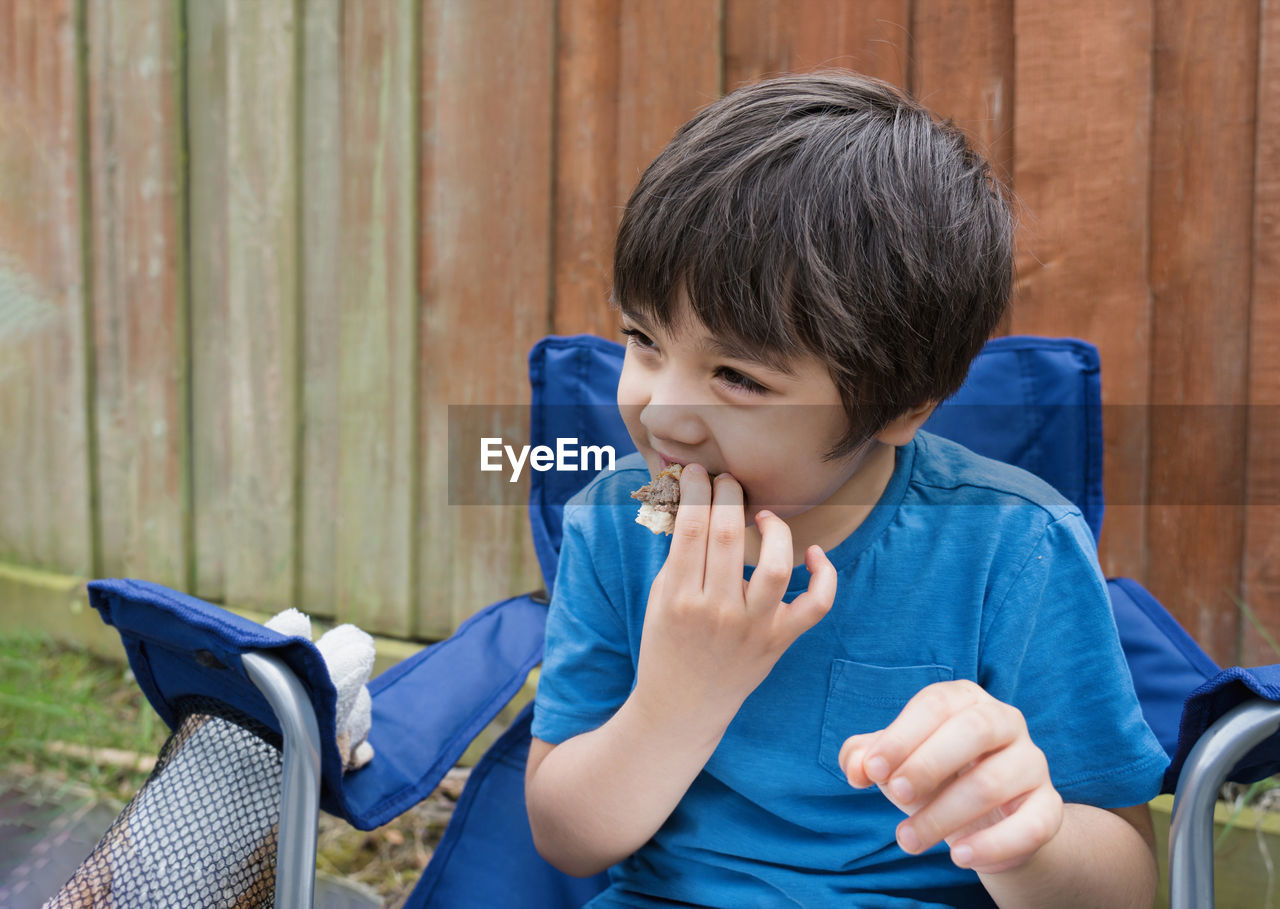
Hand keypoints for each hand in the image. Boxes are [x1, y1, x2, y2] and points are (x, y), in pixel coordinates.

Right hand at [632, 464, 836, 729]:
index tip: (698, 473)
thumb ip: (678, 557)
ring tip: (764, 514)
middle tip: (728, 480)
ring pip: (777, 565)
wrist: (682, 706)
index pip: (691, 526)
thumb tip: (695, 504)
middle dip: (729, 494)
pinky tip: (813, 553)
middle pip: (729, 534)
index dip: (696, 489)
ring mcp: (752, 627)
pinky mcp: (779, 641)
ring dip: (775, 527)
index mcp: (679, 596)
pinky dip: (824, 575)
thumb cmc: (667, 645)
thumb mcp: (658, 599)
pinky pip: (815, 605)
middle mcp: (717, 610)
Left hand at [838, 680, 1063, 874]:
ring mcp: (1032, 762)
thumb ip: (866, 757)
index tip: (873, 770)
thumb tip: (856, 767)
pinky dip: (994, 844)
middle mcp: (1005, 721)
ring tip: (909, 839)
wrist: (985, 822)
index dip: (902, 736)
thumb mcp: (896, 763)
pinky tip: (959, 857)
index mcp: (964, 699)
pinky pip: (1032, 824)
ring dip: (945, 815)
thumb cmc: (933, 777)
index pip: (935, 704)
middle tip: (896, 795)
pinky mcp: (1048, 806)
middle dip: (928, 764)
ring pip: (994, 783)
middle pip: (973, 731)